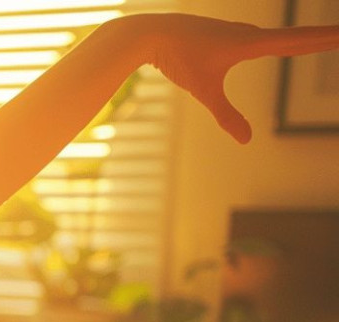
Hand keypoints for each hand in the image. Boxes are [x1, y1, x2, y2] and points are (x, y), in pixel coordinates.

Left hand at [128, 13, 338, 142]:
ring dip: (303, 38)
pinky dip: (278, 40)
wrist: (150, 33)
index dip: (325, 39)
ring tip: (323, 41)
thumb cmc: (178, 58)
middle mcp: (249, 32)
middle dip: (322, 39)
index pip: (298, 41)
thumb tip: (246, 141)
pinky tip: (277, 43)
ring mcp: (236, 31)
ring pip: (278, 36)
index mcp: (251, 42)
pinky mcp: (223, 34)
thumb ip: (226, 115)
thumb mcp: (203, 89)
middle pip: (295, 37)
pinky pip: (260, 37)